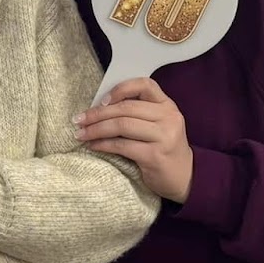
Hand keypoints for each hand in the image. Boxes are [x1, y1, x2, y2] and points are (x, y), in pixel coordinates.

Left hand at [76, 77, 192, 202]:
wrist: (186, 178)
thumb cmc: (163, 148)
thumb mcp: (157, 125)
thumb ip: (138, 112)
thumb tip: (98, 106)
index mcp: (167, 106)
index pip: (145, 85)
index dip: (120, 89)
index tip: (101, 100)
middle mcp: (169, 118)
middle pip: (126, 108)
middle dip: (97, 113)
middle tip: (78, 120)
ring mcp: (164, 136)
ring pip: (122, 125)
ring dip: (95, 129)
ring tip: (80, 134)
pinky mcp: (155, 156)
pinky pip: (122, 145)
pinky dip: (103, 145)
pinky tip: (92, 146)